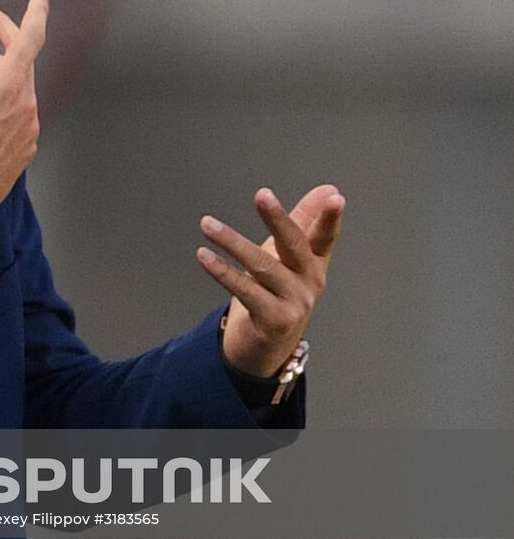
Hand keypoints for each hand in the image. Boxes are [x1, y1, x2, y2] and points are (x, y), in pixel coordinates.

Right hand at [0, 0, 48, 237]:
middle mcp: (26, 104)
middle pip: (23, 57)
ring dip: (0, 66)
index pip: (31, 36)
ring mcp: (29, 127)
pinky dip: (3, 93)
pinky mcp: (24, 145)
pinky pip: (19, 108)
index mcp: (8, 86)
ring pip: (20, 83)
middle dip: (6, 33)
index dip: (36, 9)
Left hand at [196, 184, 344, 376]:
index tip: (335, 198)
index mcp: (315, 264)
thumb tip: (326, 189)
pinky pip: (244, 290)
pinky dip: (222, 271)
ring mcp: (294, 303)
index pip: (325, 237)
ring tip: (207, 224)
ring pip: (262, 265)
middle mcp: (310, 283)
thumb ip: (303, 223)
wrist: (266, 348)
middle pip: (293, 245)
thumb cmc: (275, 295)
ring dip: (232, 242)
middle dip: (278, 219)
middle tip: (263, 195)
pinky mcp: (273, 320)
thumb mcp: (288, 258)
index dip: (330, 218)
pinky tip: (204, 255)